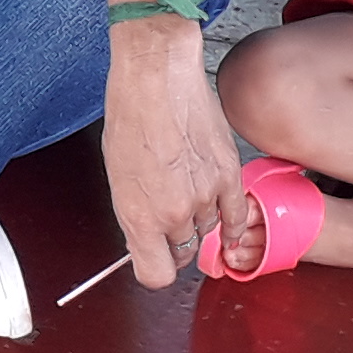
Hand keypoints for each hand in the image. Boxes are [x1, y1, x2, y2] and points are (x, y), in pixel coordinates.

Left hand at [106, 20, 252, 286]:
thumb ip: (134, 213)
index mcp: (139, 216)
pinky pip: (236, 217)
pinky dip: (231, 224)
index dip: (154, 268)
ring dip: (199, 221)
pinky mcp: (229, 176)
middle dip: (174, 242)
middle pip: (182, 253)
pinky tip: (227, 225)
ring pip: (208, 231)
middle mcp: (174, 213)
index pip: (155, 275)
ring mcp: (205, 196)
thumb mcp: (117, 174)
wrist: (156, 77)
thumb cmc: (130, 116)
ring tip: (187, 191)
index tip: (152, 258)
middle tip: (168, 218)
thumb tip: (145, 235)